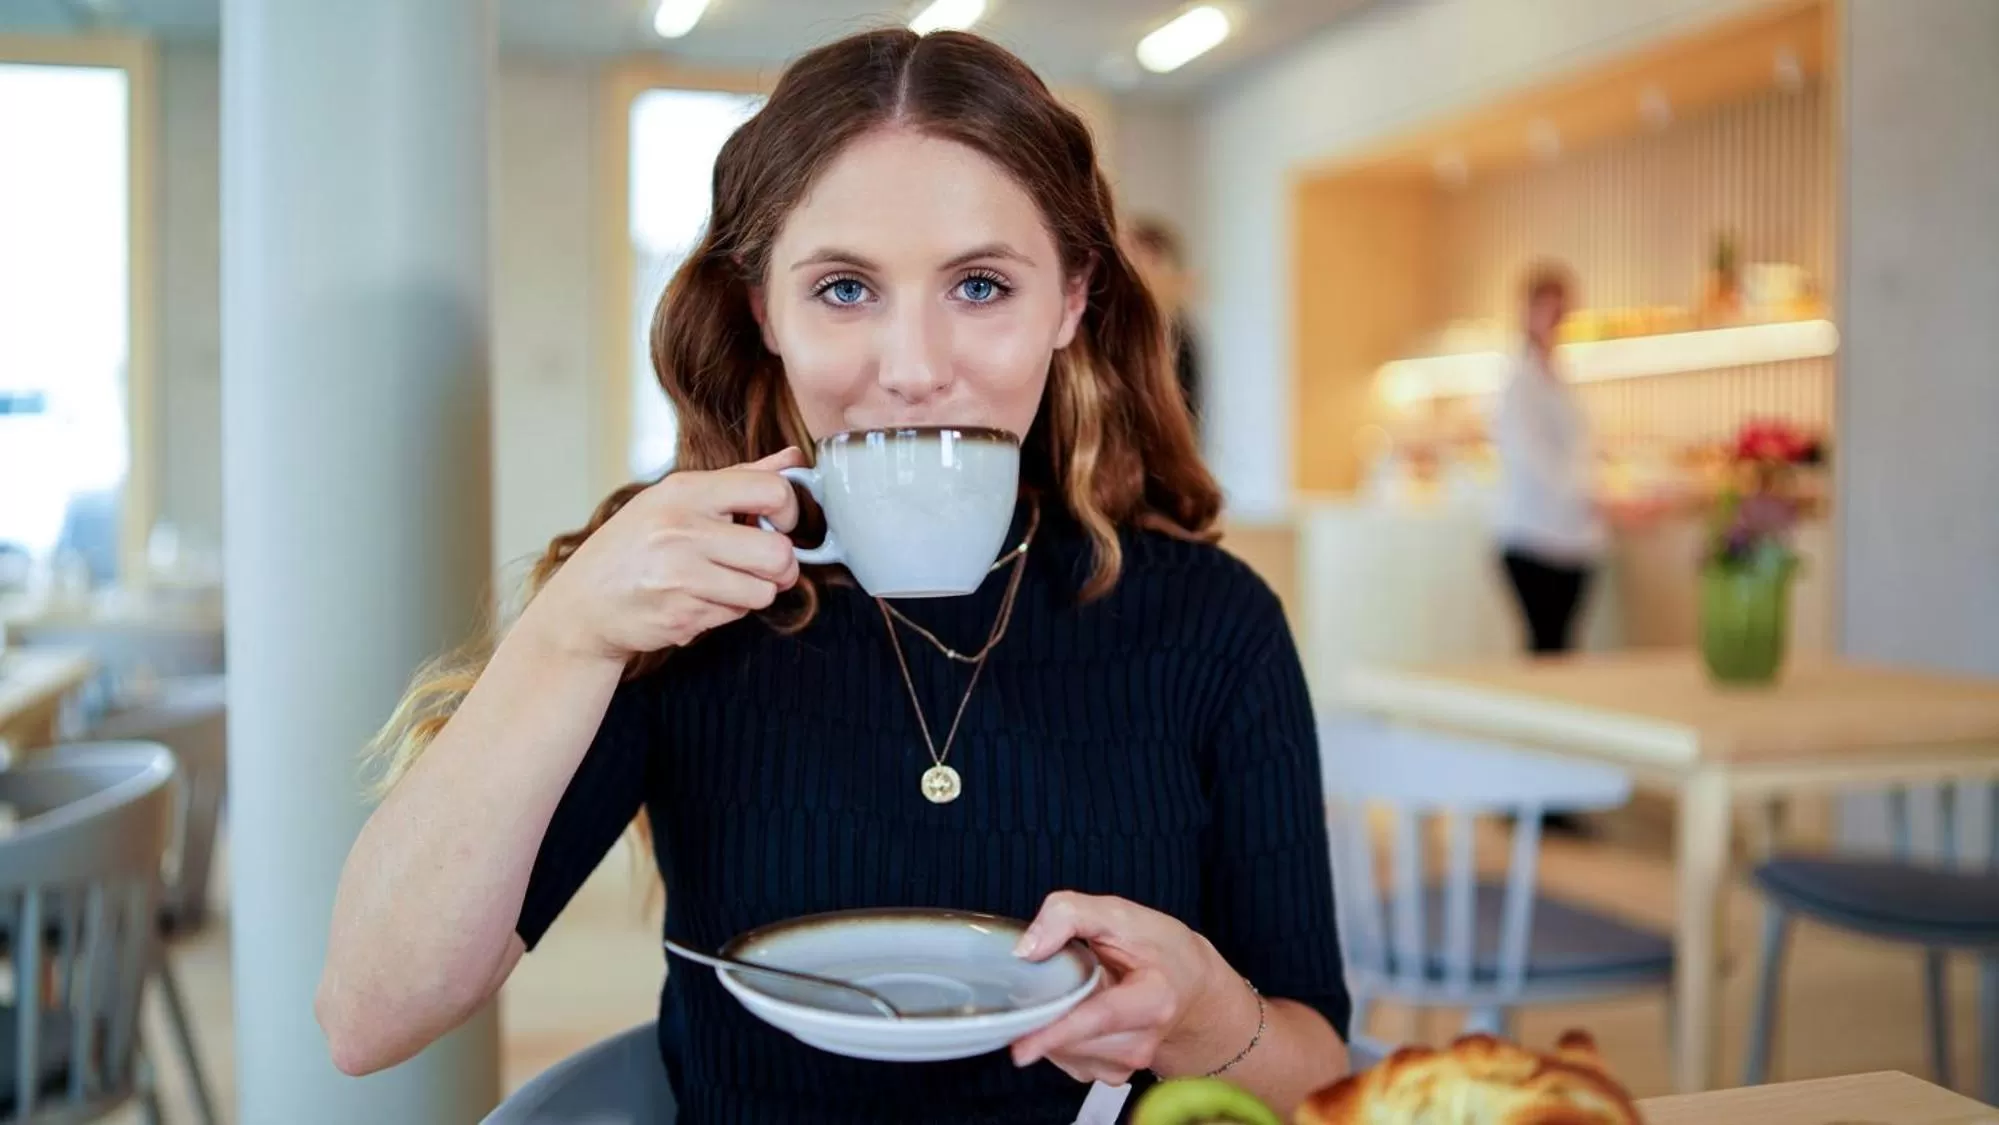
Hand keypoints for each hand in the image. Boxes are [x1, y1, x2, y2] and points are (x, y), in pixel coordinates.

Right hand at [521, 448, 806, 660]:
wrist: (584, 603)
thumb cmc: (634, 545)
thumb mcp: (677, 498)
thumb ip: (740, 479)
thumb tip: (794, 458)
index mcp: (685, 492)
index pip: (771, 491)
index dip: (790, 510)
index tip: (780, 521)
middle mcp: (683, 531)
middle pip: (778, 553)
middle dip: (782, 566)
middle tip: (766, 565)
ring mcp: (681, 576)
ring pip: (764, 592)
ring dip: (754, 591)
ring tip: (724, 581)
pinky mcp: (681, 616)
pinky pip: (736, 615)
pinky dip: (727, 610)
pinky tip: (699, 599)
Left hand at [1009, 892, 1258, 1086]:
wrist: (1189, 984)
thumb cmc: (1157, 947)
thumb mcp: (1119, 914)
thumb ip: (1068, 915)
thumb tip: (1025, 950)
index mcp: (1153, 999)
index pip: (1098, 1018)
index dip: (1057, 1032)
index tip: (1021, 1050)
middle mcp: (1143, 1041)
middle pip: (1070, 1037)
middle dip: (1048, 1010)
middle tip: (1065, 975)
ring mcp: (1128, 1063)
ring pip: (1062, 1051)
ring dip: (1053, 1023)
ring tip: (1082, 991)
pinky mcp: (1112, 1075)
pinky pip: (1065, 1058)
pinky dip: (1060, 1035)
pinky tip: (1081, 1012)